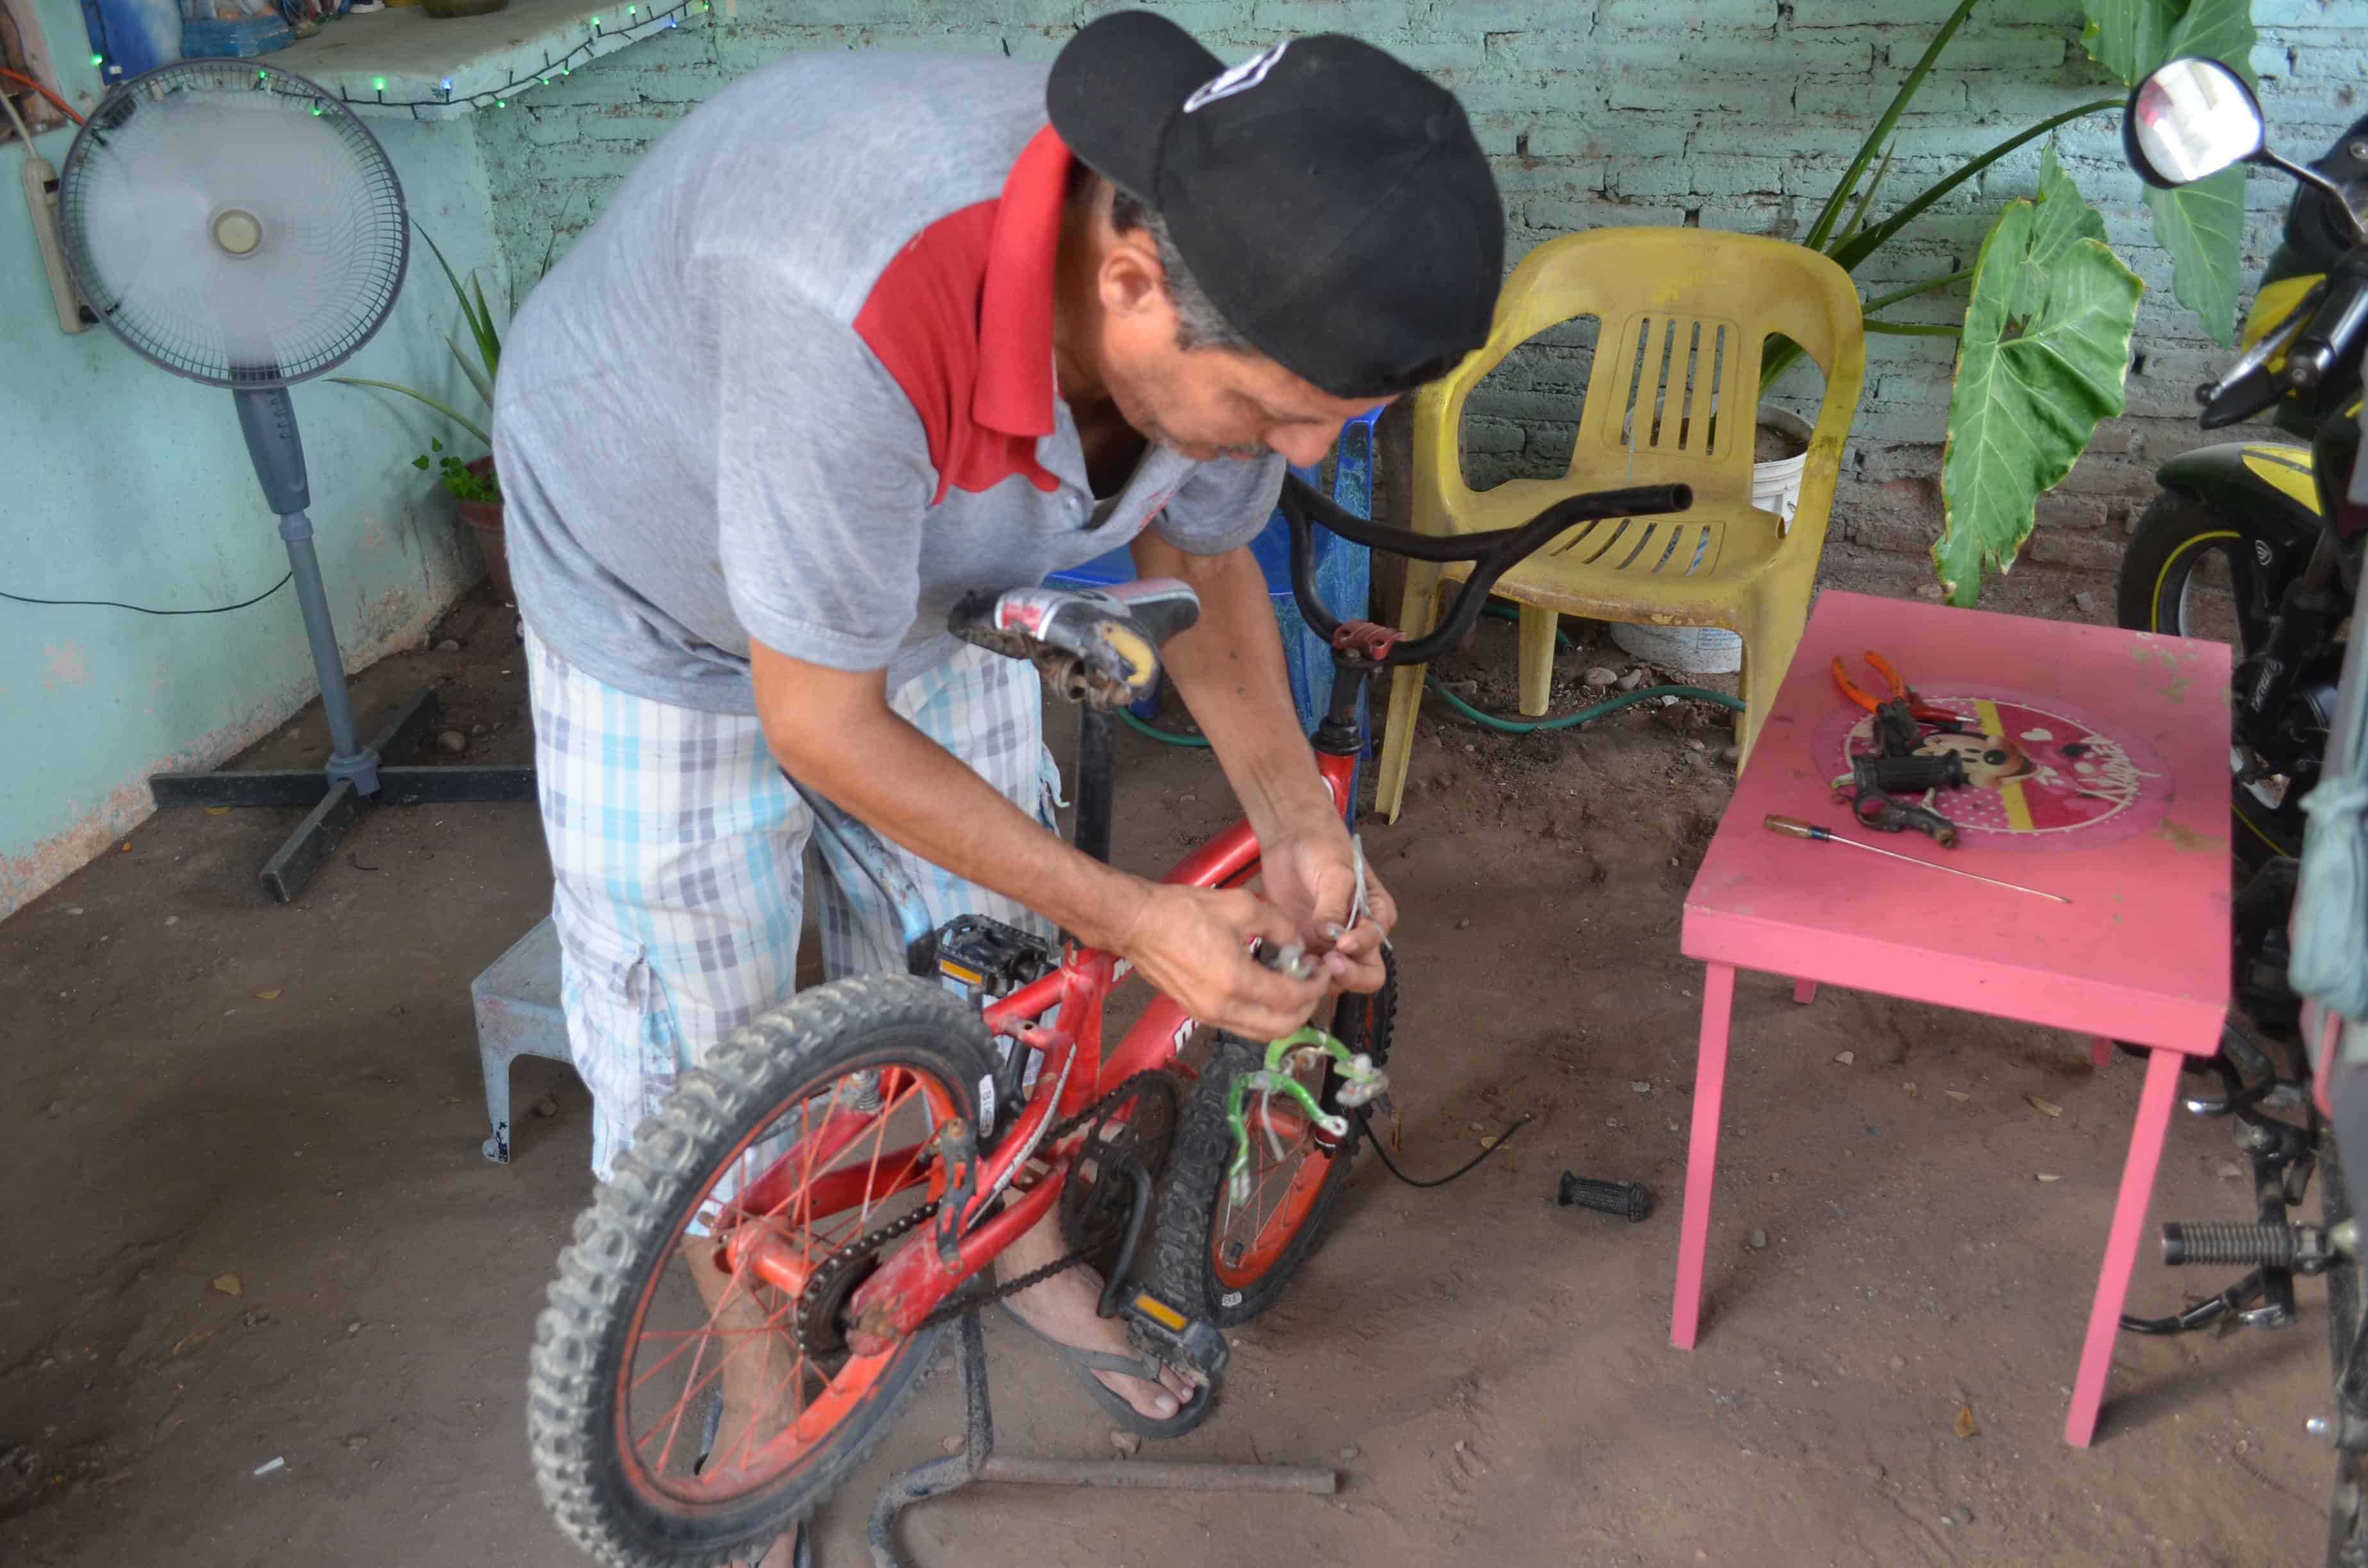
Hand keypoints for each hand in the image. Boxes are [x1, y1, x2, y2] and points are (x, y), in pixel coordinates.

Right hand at [1114, 882, 1331, 1040]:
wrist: (1137, 924)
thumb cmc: (1184, 910)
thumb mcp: (1243, 905)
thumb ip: (1281, 926)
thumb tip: (1299, 945)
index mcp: (1235, 981)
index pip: (1292, 999)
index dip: (1315, 985)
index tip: (1321, 968)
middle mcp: (1222, 1008)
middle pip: (1281, 1028)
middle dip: (1306, 1007)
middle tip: (1312, 981)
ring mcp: (1208, 1016)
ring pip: (1262, 1033)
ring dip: (1285, 1015)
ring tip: (1293, 985)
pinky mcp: (1199, 1014)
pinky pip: (1243, 1026)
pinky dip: (1263, 1014)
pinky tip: (1267, 987)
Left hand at [1257, 820, 1396, 995]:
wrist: (1291, 839)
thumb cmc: (1323, 849)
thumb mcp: (1335, 873)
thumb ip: (1334, 906)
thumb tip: (1331, 936)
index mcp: (1377, 915)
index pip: (1377, 944)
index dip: (1360, 948)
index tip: (1340, 944)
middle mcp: (1359, 936)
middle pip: (1366, 975)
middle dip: (1348, 976)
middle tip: (1325, 963)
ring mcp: (1332, 944)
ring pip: (1336, 979)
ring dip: (1321, 977)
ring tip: (1302, 961)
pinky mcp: (1307, 946)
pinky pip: (1309, 971)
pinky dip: (1300, 973)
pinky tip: (1288, 961)